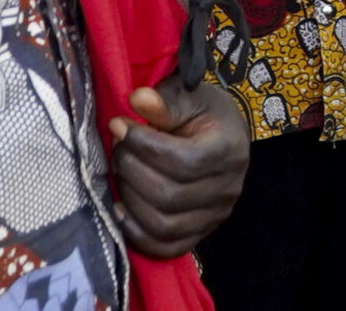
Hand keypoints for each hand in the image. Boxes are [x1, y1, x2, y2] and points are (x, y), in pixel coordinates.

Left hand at [109, 81, 248, 258]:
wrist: (224, 136)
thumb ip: (164, 102)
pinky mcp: (201, 233)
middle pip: (169, 196)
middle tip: (117, 149)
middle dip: (131, 171)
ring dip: (130, 200)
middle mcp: (227, 189)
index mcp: (228, 150)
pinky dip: (137, 234)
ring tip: (120, 173)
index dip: (143, 145)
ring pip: (163, 224)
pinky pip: (165, 247)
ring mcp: (215, 216)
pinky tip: (120, 210)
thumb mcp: (189, 97)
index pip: (182, 161)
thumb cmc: (204, 114)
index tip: (119, 126)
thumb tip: (137, 99)